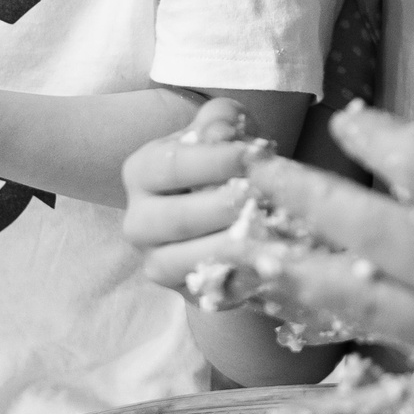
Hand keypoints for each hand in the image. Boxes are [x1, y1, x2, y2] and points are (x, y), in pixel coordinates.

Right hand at [122, 98, 272, 290]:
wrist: (239, 209)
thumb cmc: (230, 162)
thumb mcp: (228, 130)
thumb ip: (221, 121)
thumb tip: (220, 133)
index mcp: (142, 171)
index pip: (171, 165)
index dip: (216, 161)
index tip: (255, 156)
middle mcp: (138, 221)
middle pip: (178, 218)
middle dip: (228, 206)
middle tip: (269, 197)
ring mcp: (156, 261)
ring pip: (189, 258)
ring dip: (237, 244)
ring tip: (276, 228)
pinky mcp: (184, 291)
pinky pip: (212, 289)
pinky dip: (245, 276)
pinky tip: (274, 260)